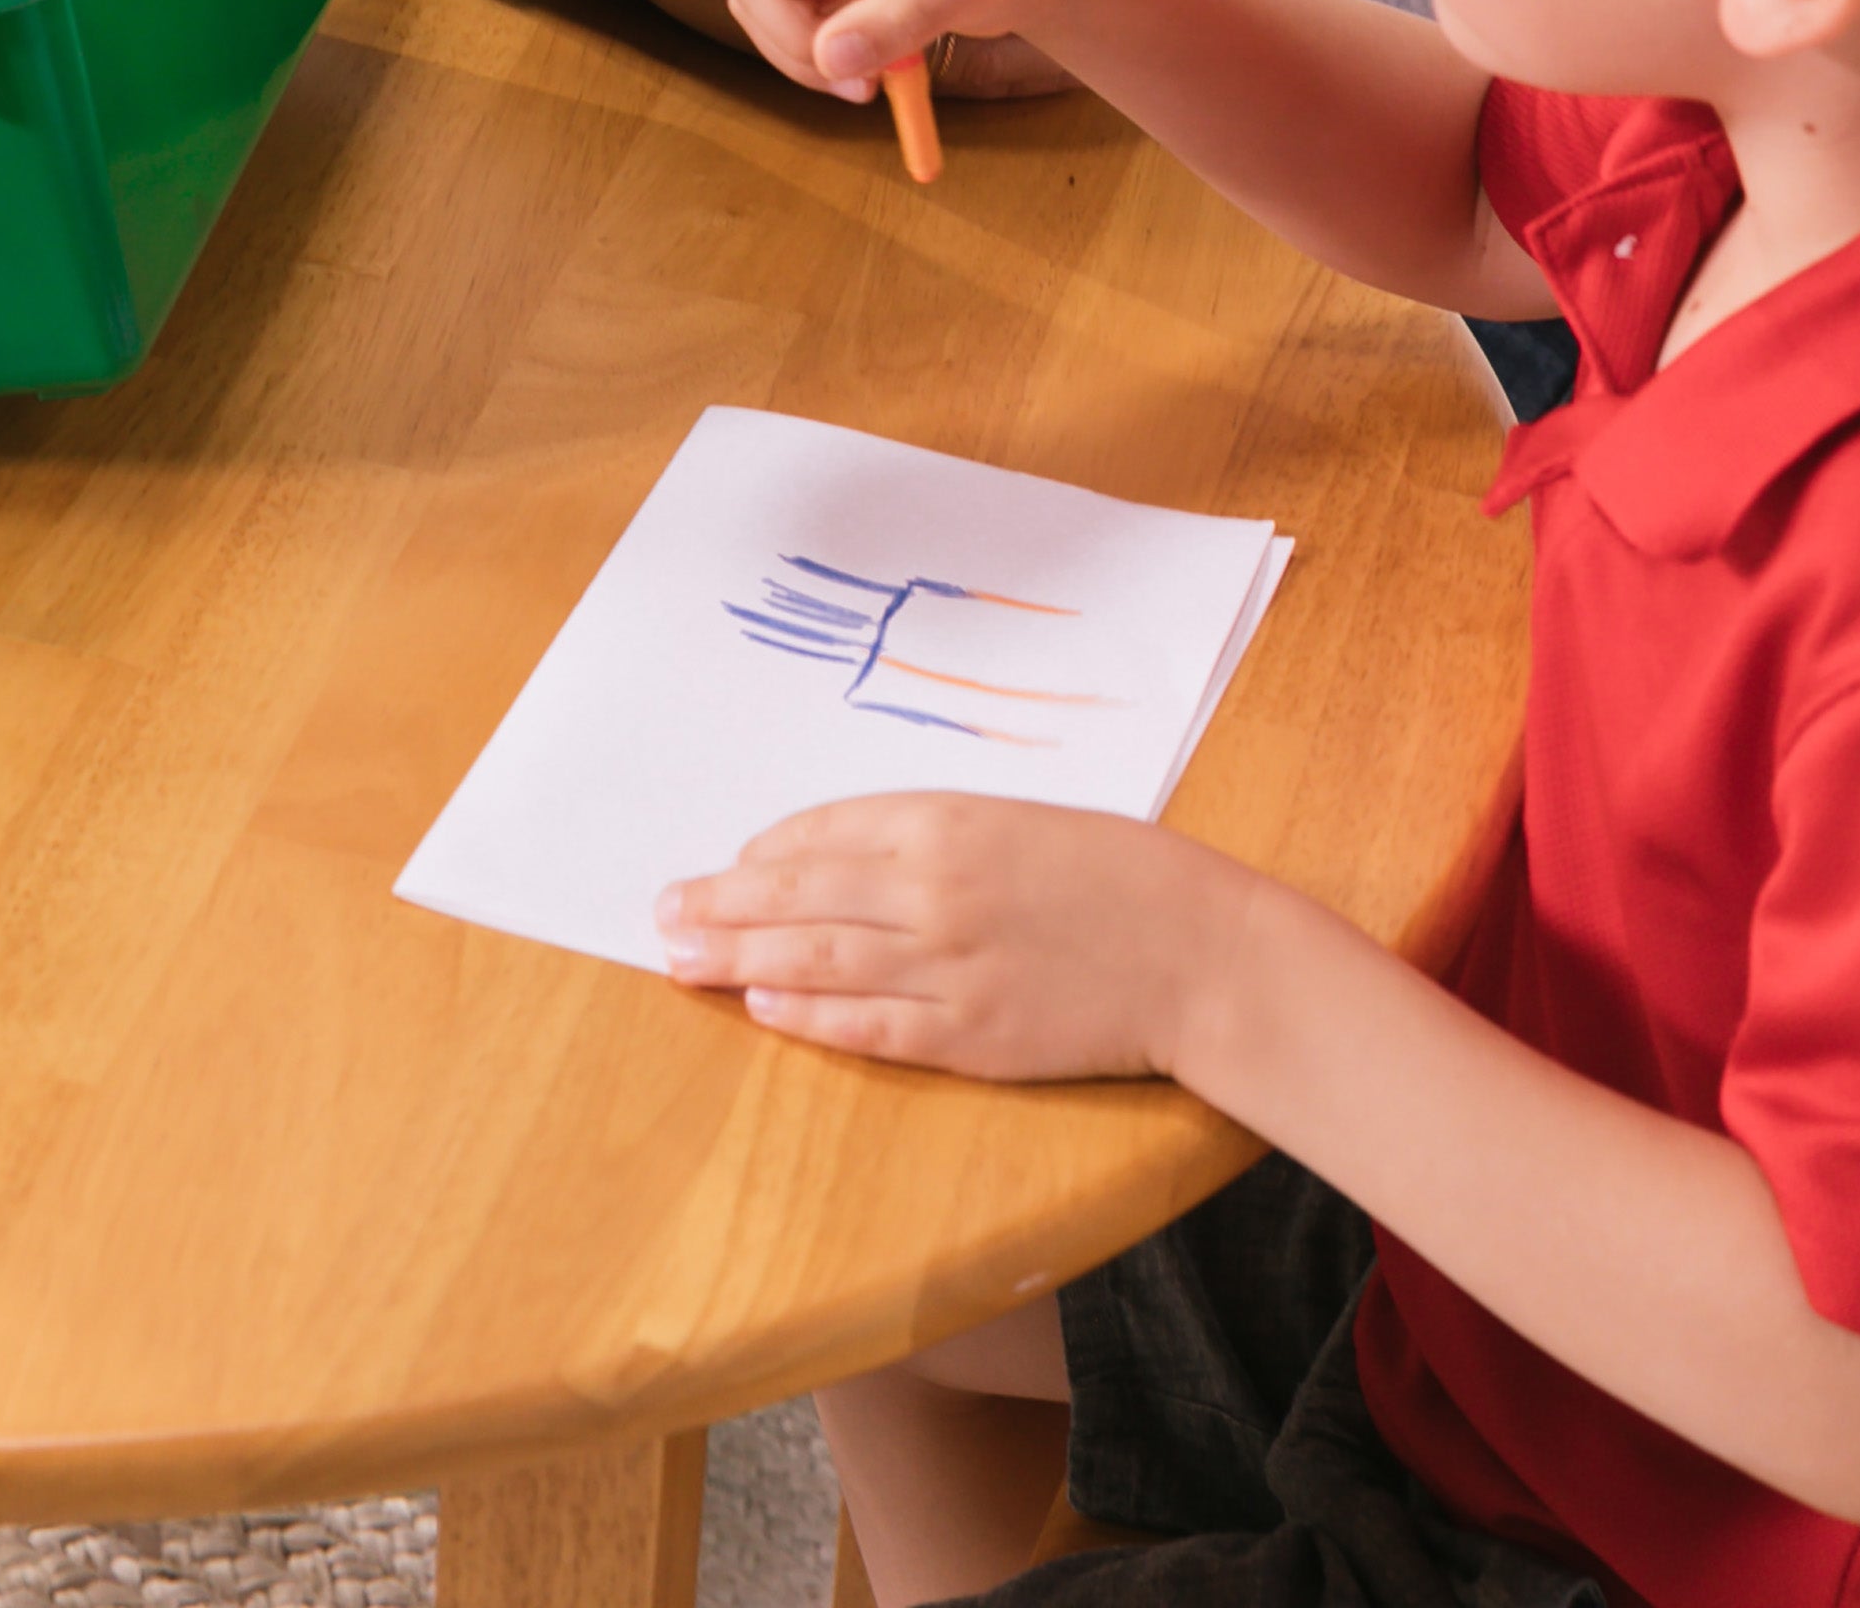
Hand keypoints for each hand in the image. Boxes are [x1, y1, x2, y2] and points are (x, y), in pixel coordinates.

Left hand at [655, 794, 1254, 1082]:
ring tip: (682, 959)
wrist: (1197, 950)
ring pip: (817, 961)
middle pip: (797, 898)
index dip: (760, 855)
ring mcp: (949, 968)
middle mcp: (931, 890)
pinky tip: (762, 1007)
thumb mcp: (1010, 822)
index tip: (723, 867)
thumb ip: (924, 837)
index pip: (818, 835)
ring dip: (739, 959)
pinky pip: (870, 1026)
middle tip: (662, 913)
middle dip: (720, 904)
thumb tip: (831, 857)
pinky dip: (809, 1016)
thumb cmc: (1110, 873)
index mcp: (943, 823)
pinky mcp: (973, 1037)